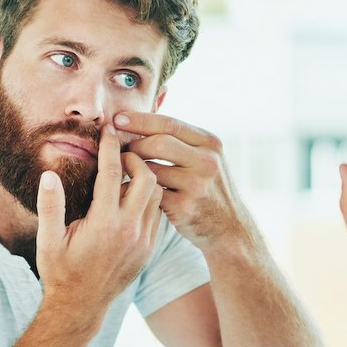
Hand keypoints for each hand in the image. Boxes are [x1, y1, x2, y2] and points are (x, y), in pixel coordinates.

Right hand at [35, 124, 163, 307]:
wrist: (81, 306)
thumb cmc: (60, 271)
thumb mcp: (47, 240)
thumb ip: (50, 206)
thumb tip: (50, 174)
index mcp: (103, 224)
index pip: (112, 173)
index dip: (110, 146)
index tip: (108, 130)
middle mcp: (129, 231)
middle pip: (147, 178)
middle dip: (135, 159)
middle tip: (120, 155)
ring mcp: (143, 241)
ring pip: (157, 195)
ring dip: (145, 179)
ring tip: (125, 175)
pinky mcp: (150, 249)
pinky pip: (157, 213)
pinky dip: (148, 199)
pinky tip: (130, 197)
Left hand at [115, 111, 246, 251]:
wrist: (229, 228)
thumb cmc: (207, 188)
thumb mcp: (205, 158)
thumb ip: (180, 141)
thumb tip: (137, 122)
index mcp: (210, 143)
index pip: (169, 123)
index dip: (140, 120)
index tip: (117, 119)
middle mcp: (207, 161)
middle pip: (158, 143)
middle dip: (134, 145)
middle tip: (119, 150)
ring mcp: (197, 185)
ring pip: (152, 169)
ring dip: (133, 170)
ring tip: (124, 170)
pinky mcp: (185, 207)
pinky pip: (151, 193)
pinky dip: (138, 191)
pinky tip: (131, 191)